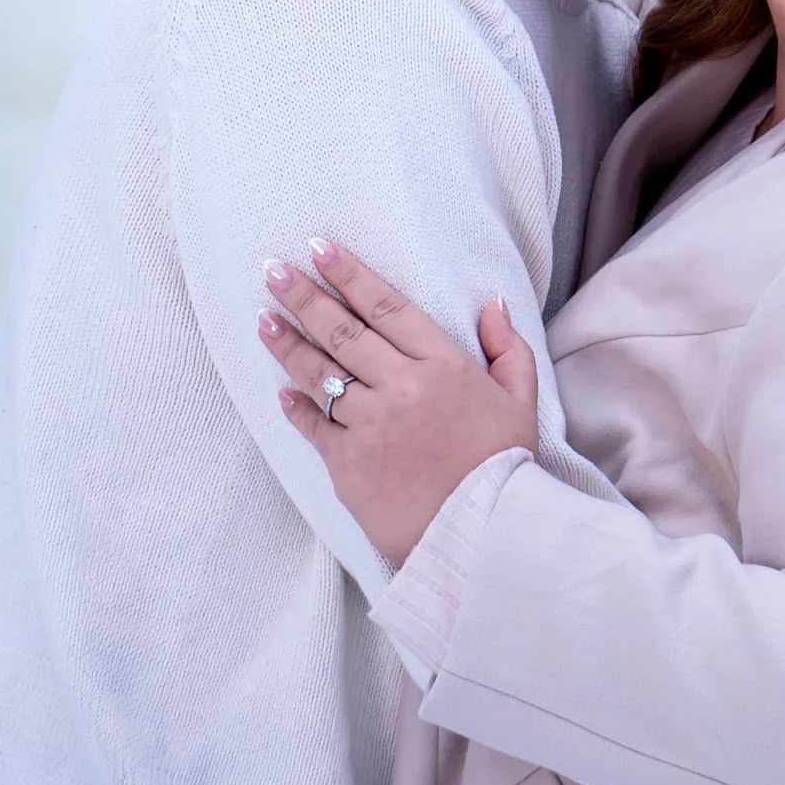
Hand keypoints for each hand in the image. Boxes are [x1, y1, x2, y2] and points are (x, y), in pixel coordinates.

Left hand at [259, 237, 538, 563]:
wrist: (481, 535)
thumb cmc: (503, 467)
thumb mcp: (521, 400)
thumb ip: (508, 347)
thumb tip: (492, 302)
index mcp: (445, 365)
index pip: (387, 306)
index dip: (350, 274)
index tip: (320, 249)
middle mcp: (403, 387)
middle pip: (343, 330)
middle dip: (304, 296)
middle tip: (273, 270)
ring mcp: (371, 425)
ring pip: (320, 374)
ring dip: (288, 343)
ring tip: (263, 319)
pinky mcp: (349, 464)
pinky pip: (314, 426)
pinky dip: (296, 406)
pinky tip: (280, 389)